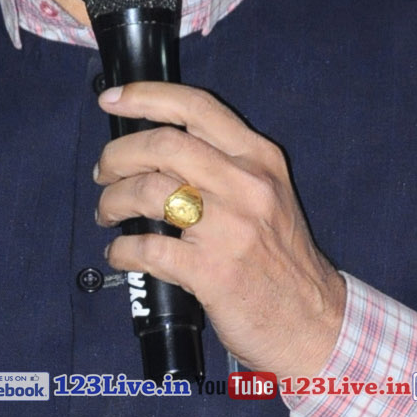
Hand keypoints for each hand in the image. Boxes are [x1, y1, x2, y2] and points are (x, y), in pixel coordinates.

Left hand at [94, 82, 346, 379]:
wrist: (312, 320)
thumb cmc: (283, 260)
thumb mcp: (269, 194)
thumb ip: (224, 165)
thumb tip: (156, 149)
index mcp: (259, 159)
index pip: (196, 108)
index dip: (145, 97)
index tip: (111, 101)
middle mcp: (246, 184)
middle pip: (161, 145)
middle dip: (117, 156)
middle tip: (103, 173)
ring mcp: (229, 227)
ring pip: (146, 191)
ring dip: (112, 201)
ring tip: (108, 214)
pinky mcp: (210, 270)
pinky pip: (146, 247)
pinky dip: (121, 250)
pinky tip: (121, 255)